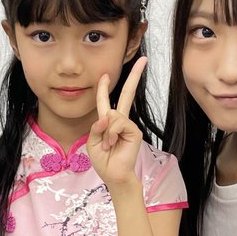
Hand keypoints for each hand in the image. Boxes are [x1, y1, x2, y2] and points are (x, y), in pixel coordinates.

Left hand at [87, 56, 145, 186]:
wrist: (114, 175)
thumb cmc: (104, 160)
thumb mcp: (92, 142)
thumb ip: (96, 127)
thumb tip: (107, 116)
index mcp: (108, 122)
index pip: (106, 101)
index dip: (104, 87)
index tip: (104, 74)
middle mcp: (120, 121)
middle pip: (127, 93)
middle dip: (135, 76)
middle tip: (144, 60)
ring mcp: (129, 125)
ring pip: (113, 115)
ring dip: (106, 132)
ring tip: (108, 145)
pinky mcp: (135, 131)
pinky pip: (119, 123)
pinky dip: (112, 134)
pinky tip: (113, 144)